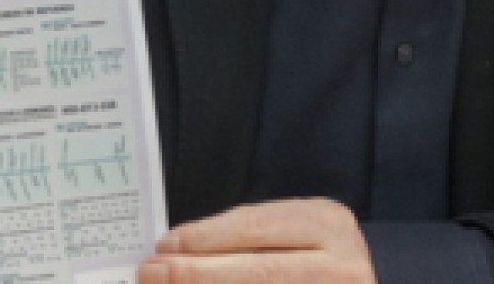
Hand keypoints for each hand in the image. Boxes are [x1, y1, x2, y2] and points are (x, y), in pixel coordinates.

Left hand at [138, 197, 374, 282]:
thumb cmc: (317, 260)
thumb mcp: (295, 234)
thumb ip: (249, 237)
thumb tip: (177, 250)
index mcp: (328, 221)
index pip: (256, 226)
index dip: (205, 237)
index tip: (164, 246)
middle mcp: (342, 261)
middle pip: (258, 268)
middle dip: (196, 272)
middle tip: (151, 273)